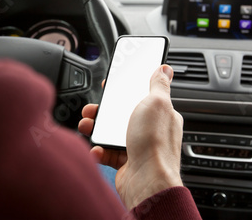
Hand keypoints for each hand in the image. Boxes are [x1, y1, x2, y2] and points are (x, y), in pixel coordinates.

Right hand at [78, 65, 183, 209]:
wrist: (147, 182)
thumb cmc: (155, 144)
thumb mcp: (157, 103)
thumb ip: (159, 84)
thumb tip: (164, 68)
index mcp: (161, 113)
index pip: (142, 95)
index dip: (126, 88)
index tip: (111, 85)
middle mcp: (151, 130)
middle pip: (123, 113)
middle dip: (104, 110)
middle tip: (92, 108)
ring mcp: (138, 147)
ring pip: (113, 132)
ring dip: (97, 128)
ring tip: (87, 126)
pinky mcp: (127, 162)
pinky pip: (108, 152)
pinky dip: (100, 150)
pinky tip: (98, 148)